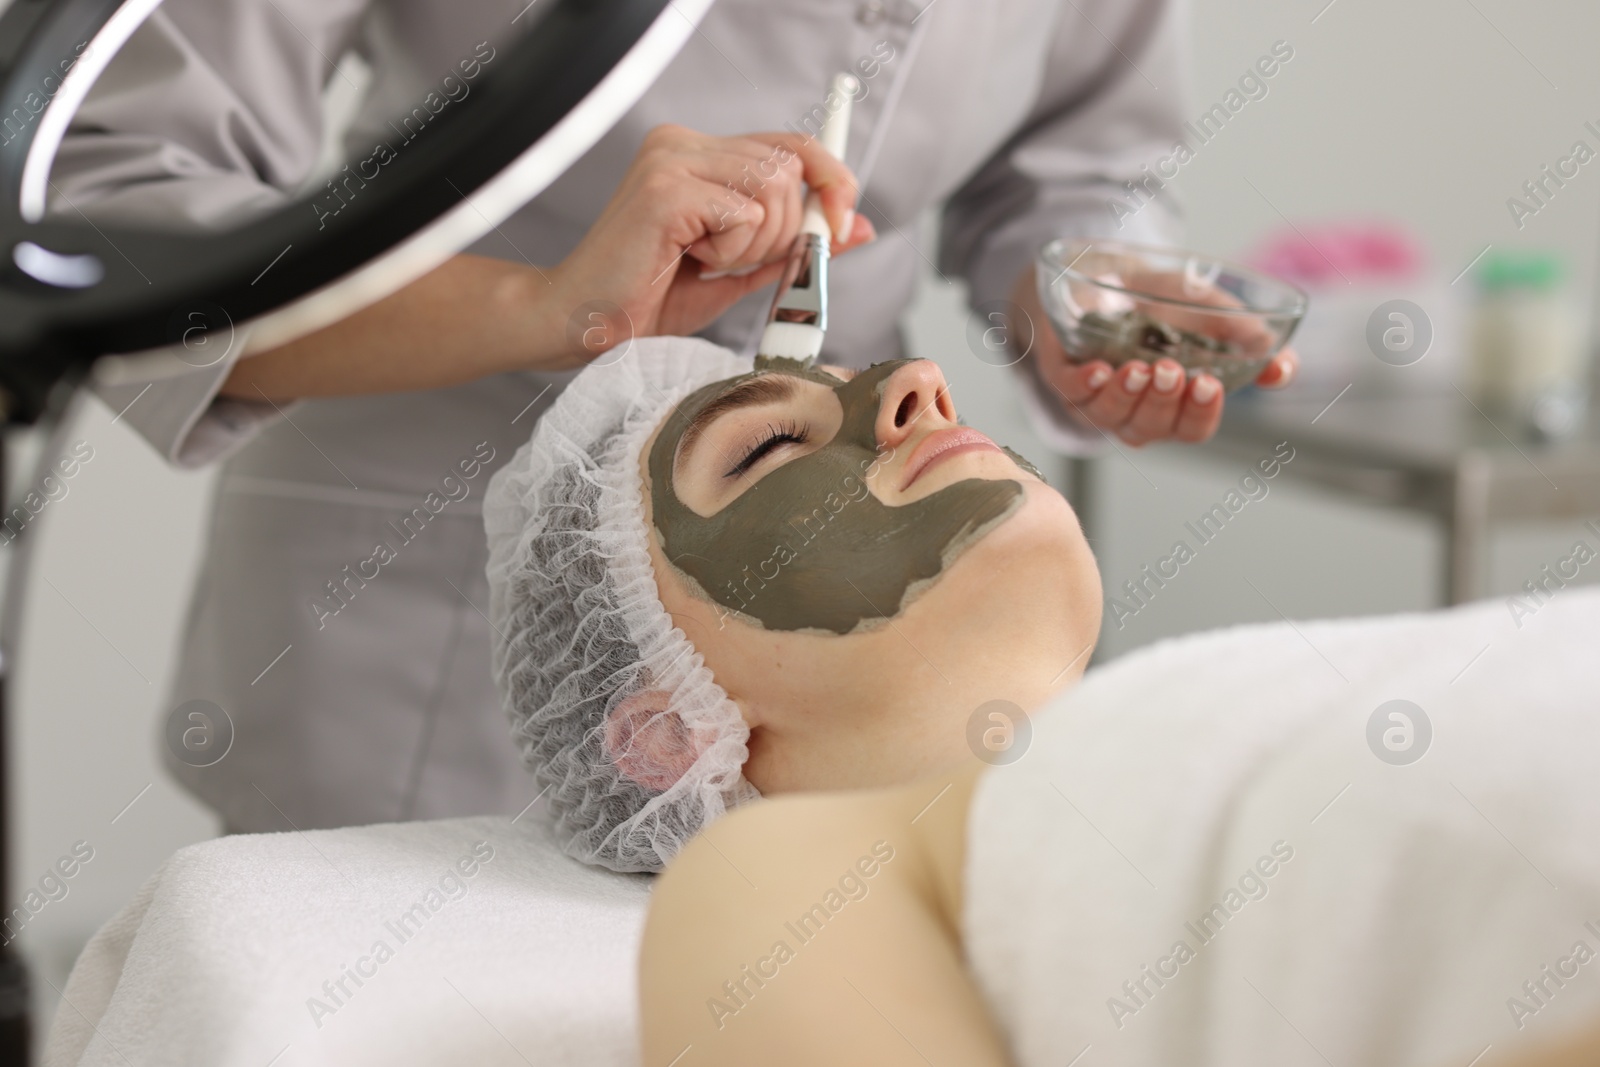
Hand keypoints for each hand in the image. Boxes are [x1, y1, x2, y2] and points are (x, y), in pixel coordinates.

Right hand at [548, 124, 876, 363]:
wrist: (586, 323)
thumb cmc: (651, 297)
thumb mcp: (742, 269)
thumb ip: (796, 244)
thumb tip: (858, 227)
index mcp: (699, 153)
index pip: (791, 143)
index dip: (830, 178)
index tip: (840, 224)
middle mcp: (684, 143)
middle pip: (789, 167)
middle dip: (786, 229)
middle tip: (737, 262)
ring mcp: (671, 160)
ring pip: (772, 186)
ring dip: (755, 243)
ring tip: (708, 261)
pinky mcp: (665, 189)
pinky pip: (743, 213)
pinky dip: (730, 251)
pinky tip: (690, 261)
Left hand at [1012, 265, 1297, 445]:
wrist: (1111, 274)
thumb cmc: (1165, 305)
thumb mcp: (1213, 314)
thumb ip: (1248, 341)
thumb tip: (1283, 368)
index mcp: (1176, 406)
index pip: (1193, 428)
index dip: (1202, 413)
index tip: (1210, 384)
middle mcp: (1136, 412)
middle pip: (1152, 428)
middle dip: (1163, 402)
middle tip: (1172, 370)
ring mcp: (1097, 399)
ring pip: (1110, 416)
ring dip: (1126, 394)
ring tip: (1139, 367)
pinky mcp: (1063, 376)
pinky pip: (1070, 392)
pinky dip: (1085, 384)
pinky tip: (1100, 369)